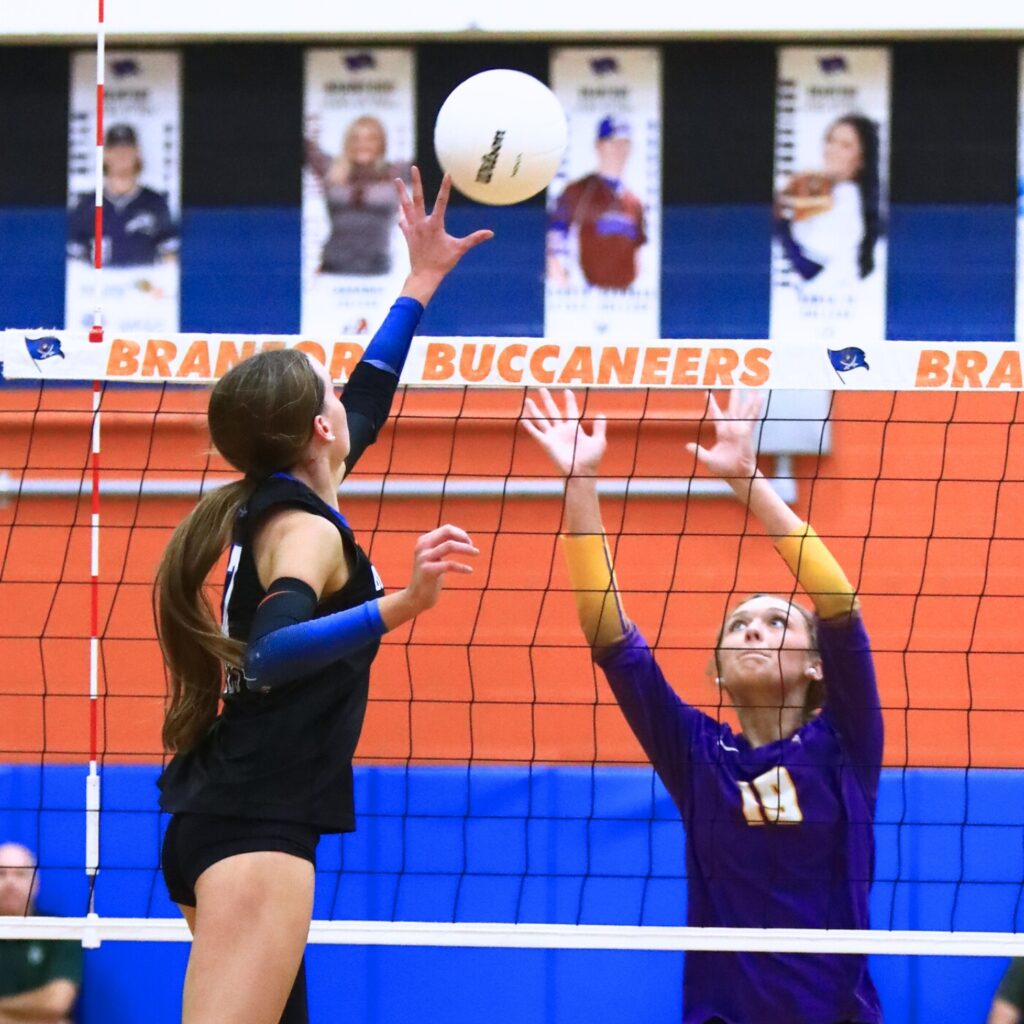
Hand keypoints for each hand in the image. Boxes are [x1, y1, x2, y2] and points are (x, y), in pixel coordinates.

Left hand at [396, 167, 493, 291]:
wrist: (425, 275)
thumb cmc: (443, 263)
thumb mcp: (460, 249)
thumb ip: (474, 239)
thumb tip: (490, 233)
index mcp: (434, 225)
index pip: (441, 202)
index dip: (445, 188)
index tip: (447, 174)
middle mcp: (421, 224)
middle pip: (417, 198)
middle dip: (416, 182)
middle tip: (414, 167)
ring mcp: (412, 228)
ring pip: (405, 206)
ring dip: (401, 192)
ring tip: (397, 180)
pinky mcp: (407, 235)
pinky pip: (403, 220)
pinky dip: (401, 212)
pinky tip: (400, 206)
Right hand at [404, 524, 477, 612]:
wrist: (416, 597)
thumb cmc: (430, 576)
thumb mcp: (434, 557)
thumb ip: (443, 546)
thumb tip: (464, 537)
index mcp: (424, 540)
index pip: (446, 529)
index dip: (461, 534)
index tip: (469, 543)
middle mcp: (422, 546)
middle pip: (448, 534)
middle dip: (464, 538)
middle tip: (474, 549)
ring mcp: (424, 558)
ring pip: (449, 545)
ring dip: (466, 549)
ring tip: (477, 553)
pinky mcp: (428, 571)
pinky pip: (450, 564)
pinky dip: (462, 567)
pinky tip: (470, 571)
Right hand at [522, 387, 605, 477]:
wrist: (581, 472)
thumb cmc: (591, 459)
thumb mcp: (599, 441)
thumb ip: (600, 427)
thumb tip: (601, 414)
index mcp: (574, 428)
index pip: (571, 410)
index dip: (569, 400)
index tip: (566, 390)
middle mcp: (561, 430)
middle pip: (552, 411)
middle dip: (547, 400)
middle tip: (542, 389)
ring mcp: (553, 436)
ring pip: (541, 419)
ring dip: (534, 410)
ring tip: (527, 400)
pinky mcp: (546, 443)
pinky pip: (536, 433)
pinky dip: (529, 426)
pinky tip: (522, 418)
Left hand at [687, 390, 763, 480]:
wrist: (738, 475)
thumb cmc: (724, 469)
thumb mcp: (709, 459)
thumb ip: (699, 452)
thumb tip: (687, 446)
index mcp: (722, 432)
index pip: (716, 414)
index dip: (712, 404)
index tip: (708, 393)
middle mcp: (732, 428)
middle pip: (732, 408)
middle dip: (733, 396)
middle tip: (734, 383)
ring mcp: (741, 429)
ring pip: (744, 410)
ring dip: (747, 399)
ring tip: (752, 387)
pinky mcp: (747, 432)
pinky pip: (752, 417)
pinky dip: (756, 407)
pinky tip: (760, 397)